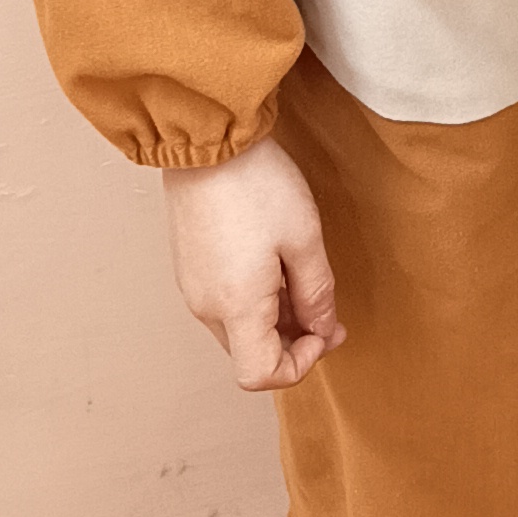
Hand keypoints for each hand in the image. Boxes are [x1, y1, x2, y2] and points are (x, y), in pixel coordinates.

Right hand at [162, 141, 345, 388]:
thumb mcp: (304, 238)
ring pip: (238, 328)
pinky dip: (254, 300)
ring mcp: (193, 287)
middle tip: (328, 312)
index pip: (261, 375)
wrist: (209, 141)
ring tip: (302, 278)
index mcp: (236, 307)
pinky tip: (275, 264)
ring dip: (274, 319)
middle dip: (293, 341)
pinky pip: (224, 302)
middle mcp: (207, 306)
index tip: (326, 331)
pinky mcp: (189, 267)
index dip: (300, 364)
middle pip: (250, 353)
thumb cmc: (256, 184)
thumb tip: (323, 329)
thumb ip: (317, 293)